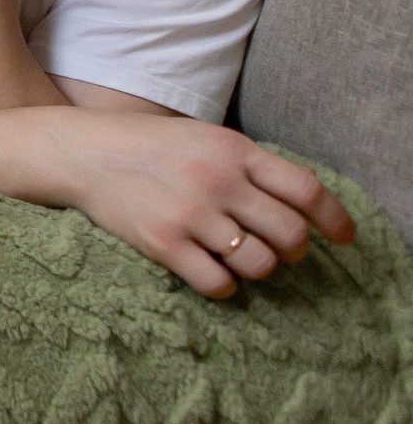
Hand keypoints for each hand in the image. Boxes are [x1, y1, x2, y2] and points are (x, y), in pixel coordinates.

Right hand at [58, 110, 355, 297]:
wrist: (80, 152)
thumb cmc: (146, 145)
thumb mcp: (203, 136)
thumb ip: (247, 163)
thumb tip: (297, 201)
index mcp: (233, 149)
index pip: (306, 190)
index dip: (334, 219)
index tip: (344, 239)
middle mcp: (218, 181)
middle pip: (290, 234)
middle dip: (294, 251)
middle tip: (281, 251)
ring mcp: (191, 213)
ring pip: (260, 263)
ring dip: (259, 268)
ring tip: (240, 259)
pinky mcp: (163, 243)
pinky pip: (219, 283)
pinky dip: (225, 286)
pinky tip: (212, 274)